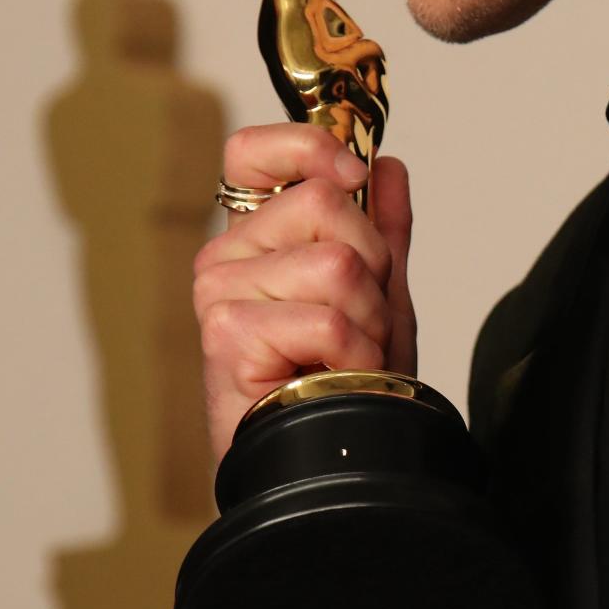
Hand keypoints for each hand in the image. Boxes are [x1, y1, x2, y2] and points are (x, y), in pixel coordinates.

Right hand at [193, 124, 416, 465]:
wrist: (331, 461)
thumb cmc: (344, 383)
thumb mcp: (378, 295)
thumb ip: (382, 229)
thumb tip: (389, 166)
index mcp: (255, 237)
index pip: (249, 152)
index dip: (307, 146)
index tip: (352, 174)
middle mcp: (226, 256)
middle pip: (324, 202)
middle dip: (372, 265)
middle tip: (358, 322)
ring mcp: (220, 293)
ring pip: (336, 263)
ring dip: (368, 320)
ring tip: (345, 356)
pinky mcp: (227, 333)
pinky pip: (328, 317)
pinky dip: (353, 354)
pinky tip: (331, 378)